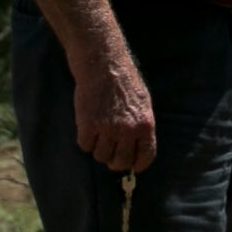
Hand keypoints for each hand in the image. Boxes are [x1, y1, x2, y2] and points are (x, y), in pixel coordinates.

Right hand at [73, 51, 157, 171]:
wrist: (102, 64)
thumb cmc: (124, 80)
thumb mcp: (143, 102)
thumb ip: (141, 125)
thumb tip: (138, 147)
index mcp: (145, 124)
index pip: (146, 156)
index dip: (138, 165)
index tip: (132, 167)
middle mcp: (128, 130)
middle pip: (120, 161)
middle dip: (114, 161)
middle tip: (109, 152)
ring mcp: (108, 129)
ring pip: (101, 156)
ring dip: (98, 149)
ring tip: (98, 133)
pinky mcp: (88, 125)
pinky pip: (85, 146)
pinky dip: (85, 140)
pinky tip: (87, 126)